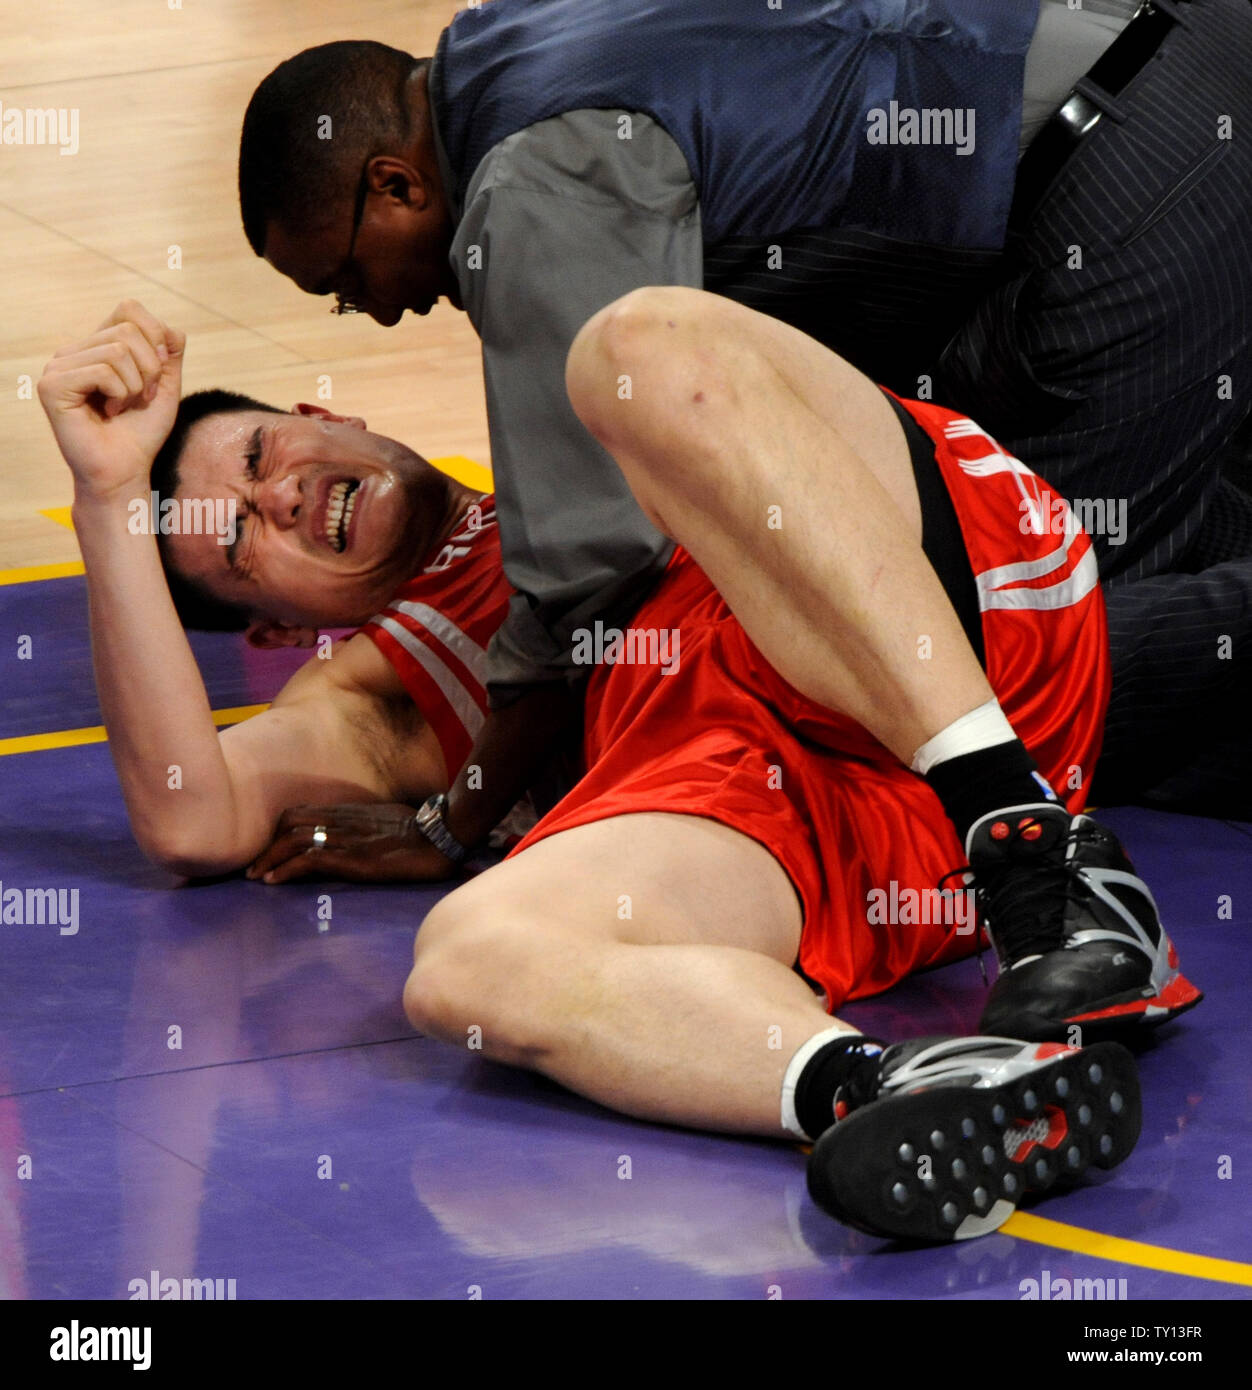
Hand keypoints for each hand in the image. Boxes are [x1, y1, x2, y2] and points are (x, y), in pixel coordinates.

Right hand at [37, 300, 184, 501]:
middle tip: (140, 397)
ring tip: (121, 406)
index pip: (129, 309)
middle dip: (150, 368)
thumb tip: (172, 330)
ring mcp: (59, 366)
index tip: (158, 374)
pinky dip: (119, 394)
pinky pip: (103, 371)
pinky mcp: (52, 385)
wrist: (125, 471)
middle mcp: (74, 350)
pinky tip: (108, 412)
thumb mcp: (165, 387)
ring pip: (117, 349)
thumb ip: (169, 355)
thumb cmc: (141, 433)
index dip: (155, 336)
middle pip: (128, 329)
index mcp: (97, 345)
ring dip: (135, 385)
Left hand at [245, 803, 458, 883]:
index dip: (282, 829)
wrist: (442, 837)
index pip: (304, 812)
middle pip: (290, 822)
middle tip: (256, 866)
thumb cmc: (425, 832)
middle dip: (268, 844)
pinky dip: (285, 870)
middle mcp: (343, 821)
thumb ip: (373, 826)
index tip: (272, 848)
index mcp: (352, 813)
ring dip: (269, 858)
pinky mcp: (352, 858)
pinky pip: (308, 860)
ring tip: (256, 876)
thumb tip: (369, 838)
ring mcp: (346, 838)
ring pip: (293, 840)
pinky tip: (274, 882)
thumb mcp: (391, 822)